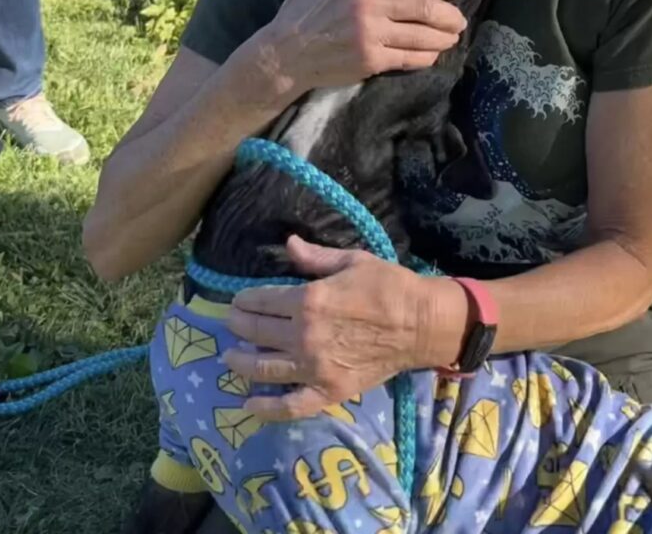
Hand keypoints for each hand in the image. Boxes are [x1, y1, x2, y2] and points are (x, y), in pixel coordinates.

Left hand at [220, 235, 461, 420]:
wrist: (421, 323)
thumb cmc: (388, 285)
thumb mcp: (352, 261)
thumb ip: (315, 257)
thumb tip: (288, 243)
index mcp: (309, 300)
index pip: (262, 301)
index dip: (245, 300)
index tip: (239, 300)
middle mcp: (304, 336)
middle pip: (257, 333)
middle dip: (238, 325)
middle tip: (232, 322)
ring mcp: (314, 368)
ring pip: (264, 369)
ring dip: (241, 362)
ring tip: (230, 357)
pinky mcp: (328, 391)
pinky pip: (291, 406)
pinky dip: (267, 408)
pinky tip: (249, 404)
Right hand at [250, 0, 467, 91]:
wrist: (284, 53)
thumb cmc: (301, 7)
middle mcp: (370, 6)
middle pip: (423, 7)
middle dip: (449, 14)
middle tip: (459, 18)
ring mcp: (372, 36)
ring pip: (421, 35)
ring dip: (443, 37)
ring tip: (453, 36)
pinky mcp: (371, 61)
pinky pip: (408, 58)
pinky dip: (425, 56)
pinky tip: (433, 54)